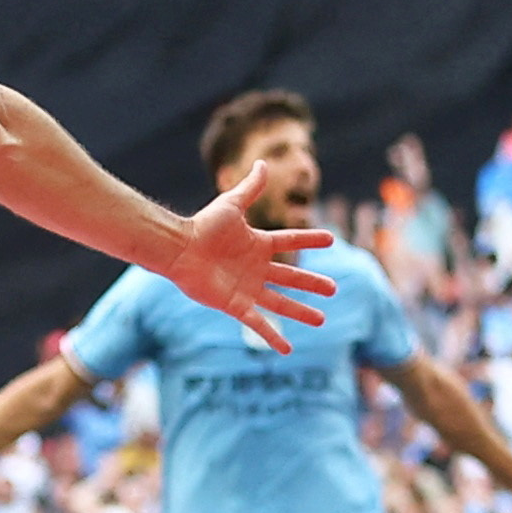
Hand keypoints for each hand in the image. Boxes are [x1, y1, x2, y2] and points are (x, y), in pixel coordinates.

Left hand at [170, 161, 336, 355]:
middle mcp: (256, 267)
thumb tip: (262, 162)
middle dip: (312, 284)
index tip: (331, 240)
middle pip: (291, 277)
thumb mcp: (231, 204)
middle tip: (333, 289)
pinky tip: (287, 350)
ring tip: (321, 319)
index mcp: (258, 243)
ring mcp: (247, 288)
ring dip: (301, 311)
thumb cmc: (203, 226)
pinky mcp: (236, 305)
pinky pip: (258, 323)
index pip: (291, 242)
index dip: (310, 240)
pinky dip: (272, 336)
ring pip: (281, 302)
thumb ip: (250, 187)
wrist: (179, 249)